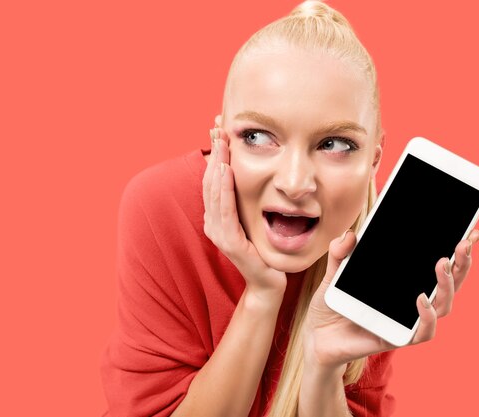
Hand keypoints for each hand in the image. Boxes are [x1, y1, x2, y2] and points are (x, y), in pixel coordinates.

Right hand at [202, 127, 286, 296]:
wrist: (268, 281)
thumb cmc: (262, 248)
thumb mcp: (253, 218)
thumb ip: (246, 200)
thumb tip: (249, 174)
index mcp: (217, 216)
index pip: (213, 179)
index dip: (215, 154)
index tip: (218, 129)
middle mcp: (213, 222)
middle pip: (210, 181)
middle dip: (214, 152)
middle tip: (218, 127)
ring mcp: (219, 232)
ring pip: (215, 192)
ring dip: (217, 165)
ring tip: (221, 143)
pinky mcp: (230, 242)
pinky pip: (225, 211)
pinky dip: (224, 190)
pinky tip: (226, 171)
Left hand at [303, 229, 478, 368]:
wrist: (315, 336)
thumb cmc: (331, 305)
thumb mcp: (333, 273)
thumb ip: (340, 253)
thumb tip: (351, 235)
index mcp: (404, 280)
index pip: (440, 264)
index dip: (459, 251)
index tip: (472, 232)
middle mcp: (412, 300)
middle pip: (450, 283)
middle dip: (462, 263)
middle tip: (464, 243)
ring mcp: (407, 319)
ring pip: (443, 305)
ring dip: (447, 285)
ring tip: (442, 263)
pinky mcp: (398, 338)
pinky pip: (423, 331)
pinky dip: (427, 316)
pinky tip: (421, 299)